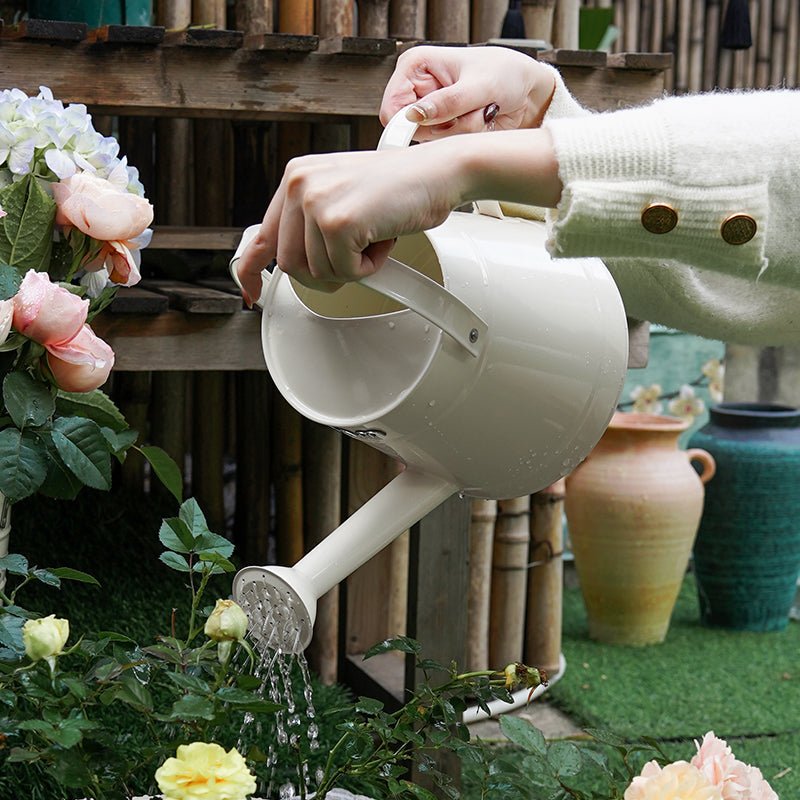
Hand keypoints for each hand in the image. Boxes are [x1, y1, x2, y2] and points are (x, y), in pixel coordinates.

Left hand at [234, 143, 466, 301]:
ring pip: (317, 272)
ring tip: (373, 238)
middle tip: (352, 260)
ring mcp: (316, 202)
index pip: (262, 236)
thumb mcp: (343, 198)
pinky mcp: (337, 222)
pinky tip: (382, 239)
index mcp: (296, 177)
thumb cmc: (401, 187)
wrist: (439, 171)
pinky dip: (369, 267)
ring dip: (351, 267)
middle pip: (290, 265)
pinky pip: (345, 272)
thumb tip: (294, 264)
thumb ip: (312, 224)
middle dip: (323, 274)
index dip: (252, 270)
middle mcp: (299, 184)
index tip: (252, 292)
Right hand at [380, 45, 555, 139]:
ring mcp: (432, 111)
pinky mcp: (445, 127)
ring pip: (432, 140)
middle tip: (468, 111)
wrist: (527, 90)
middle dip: (444, 127)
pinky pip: (446, 145)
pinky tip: (479, 119)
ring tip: (478, 111)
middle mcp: (419, 90)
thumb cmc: (506, 74)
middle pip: (411, 129)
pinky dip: (466, 136)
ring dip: (460, 130)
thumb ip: (447, 103)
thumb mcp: (478, 86)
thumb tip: (415, 115)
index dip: (407, 122)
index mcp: (416, 66)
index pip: (392, 106)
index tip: (434, 126)